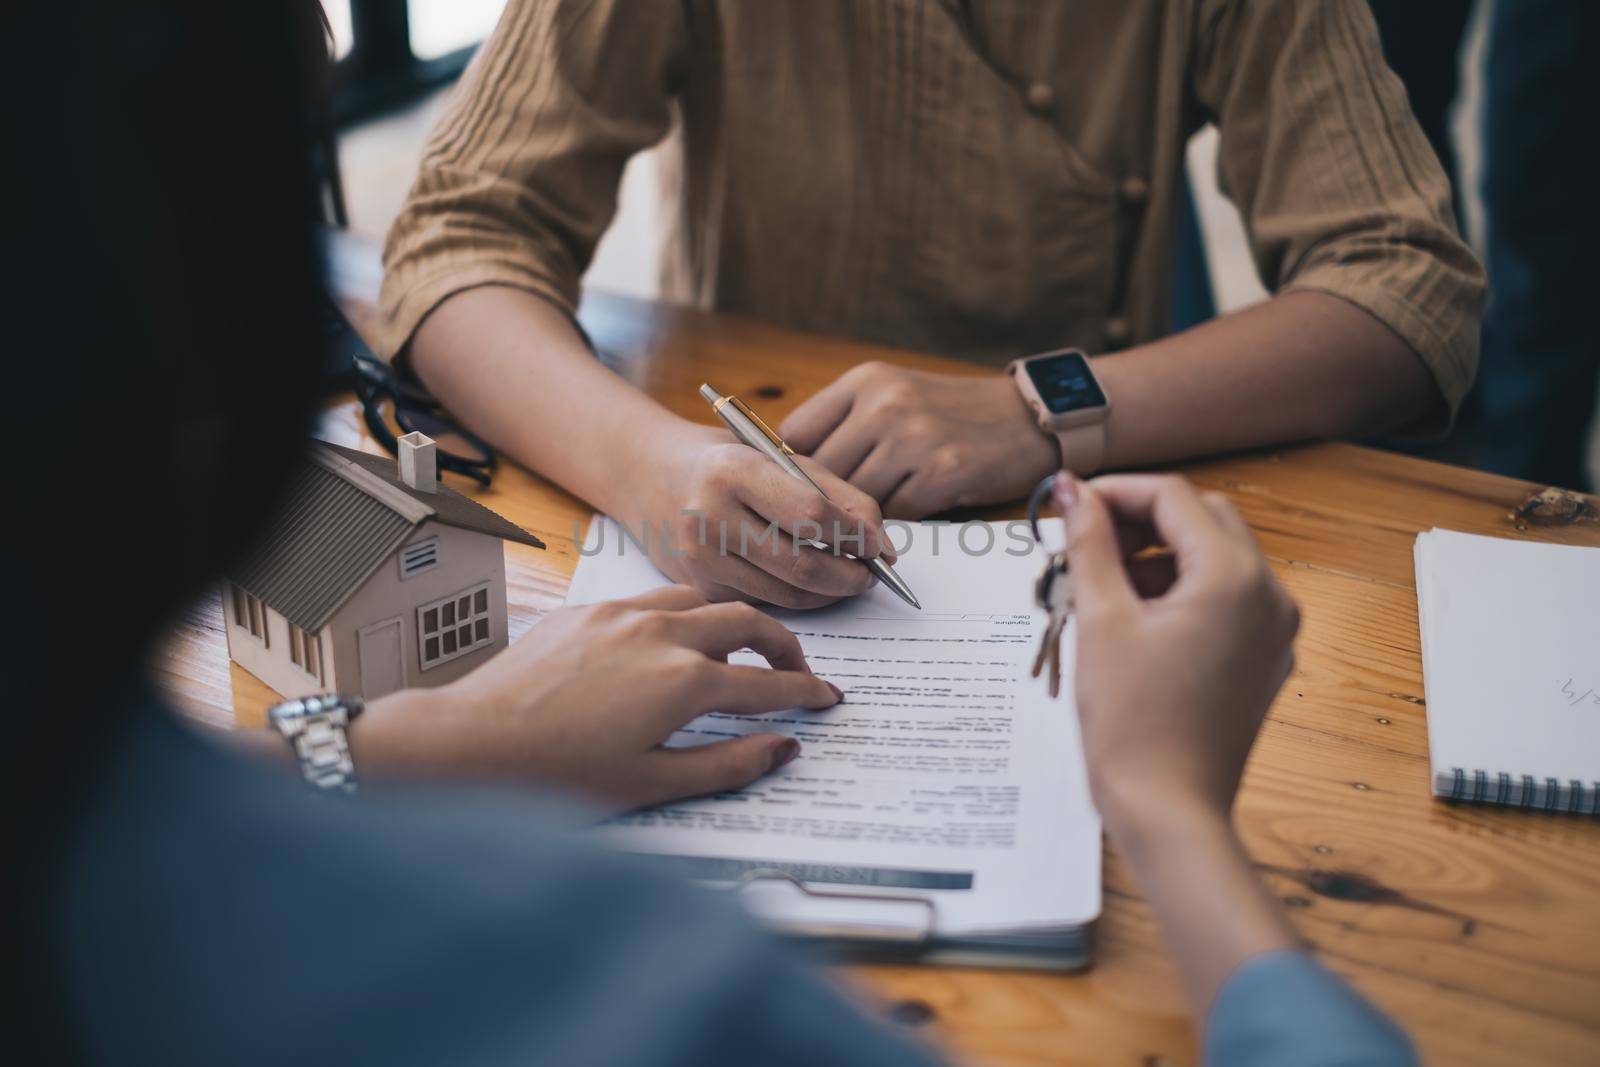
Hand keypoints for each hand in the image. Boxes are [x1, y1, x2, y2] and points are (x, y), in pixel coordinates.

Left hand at [352, 586, 841, 810]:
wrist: (471, 744)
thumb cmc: (554, 776)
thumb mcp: (651, 785)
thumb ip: (727, 765)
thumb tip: (781, 750)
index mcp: (684, 683)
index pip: (769, 684)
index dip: (806, 691)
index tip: (827, 698)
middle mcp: (660, 636)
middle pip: (747, 622)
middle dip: (782, 644)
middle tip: (796, 668)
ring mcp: (622, 615)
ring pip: (701, 598)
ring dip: (732, 619)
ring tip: (740, 647)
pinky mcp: (588, 609)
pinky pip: (653, 597)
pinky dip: (682, 613)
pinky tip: (673, 639)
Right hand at [633, 424, 892, 608]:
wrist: (648, 475)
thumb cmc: (727, 461)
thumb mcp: (779, 456)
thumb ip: (835, 493)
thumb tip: (882, 544)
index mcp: (733, 471)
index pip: (811, 513)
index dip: (856, 534)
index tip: (880, 545)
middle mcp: (709, 516)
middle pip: (801, 565)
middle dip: (849, 576)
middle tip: (870, 575)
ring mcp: (700, 558)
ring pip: (787, 594)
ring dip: (827, 593)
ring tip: (846, 578)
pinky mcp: (699, 588)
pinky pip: (765, 602)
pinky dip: (796, 597)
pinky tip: (806, 581)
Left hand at [780, 363, 1058, 517]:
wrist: (1027, 418)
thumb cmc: (951, 415)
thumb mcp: (894, 396)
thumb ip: (844, 425)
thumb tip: (785, 474)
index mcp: (866, 382)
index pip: (795, 435)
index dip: (791, 471)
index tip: (797, 492)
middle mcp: (885, 404)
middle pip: (821, 473)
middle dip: (824, 503)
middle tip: (831, 520)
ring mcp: (914, 438)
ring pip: (855, 499)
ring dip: (860, 516)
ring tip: (871, 519)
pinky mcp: (941, 473)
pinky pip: (894, 515)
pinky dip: (896, 522)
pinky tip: (909, 512)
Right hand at [1058, 473, 1299, 834]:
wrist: (1168, 810)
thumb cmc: (1132, 723)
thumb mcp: (1101, 620)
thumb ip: (1088, 543)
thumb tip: (1072, 491)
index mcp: (1233, 577)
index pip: (1173, 498)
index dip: (1115, 492)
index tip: (1070, 504)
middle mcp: (1269, 595)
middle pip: (1202, 519)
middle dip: (1140, 520)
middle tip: (1083, 541)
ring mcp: (1274, 630)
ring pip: (1216, 557)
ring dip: (1159, 556)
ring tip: (1099, 585)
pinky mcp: (1265, 659)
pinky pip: (1226, 599)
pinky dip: (1181, 591)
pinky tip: (1132, 618)